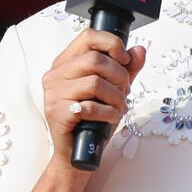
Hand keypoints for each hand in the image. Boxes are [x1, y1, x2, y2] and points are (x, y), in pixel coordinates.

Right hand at [41, 28, 145, 163]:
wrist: (76, 155)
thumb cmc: (92, 121)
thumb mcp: (113, 91)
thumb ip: (126, 70)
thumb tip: (138, 51)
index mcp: (66, 63)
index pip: (88, 36)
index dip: (111, 43)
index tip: (124, 59)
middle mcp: (56, 74)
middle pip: (95, 59)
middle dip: (119, 76)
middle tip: (124, 92)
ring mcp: (53, 93)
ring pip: (95, 82)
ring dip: (116, 97)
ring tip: (119, 108)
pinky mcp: (56, 112)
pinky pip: (90, 106)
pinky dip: (108, 113)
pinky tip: (109, 118)